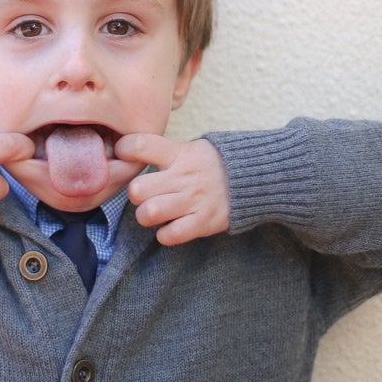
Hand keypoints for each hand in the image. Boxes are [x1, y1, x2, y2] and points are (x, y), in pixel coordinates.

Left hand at [115, 135, 229, 245]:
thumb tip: (127, 153)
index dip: (125, 150)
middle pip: (137, 189)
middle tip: (144, 195)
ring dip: (146, 216)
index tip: (125, 155)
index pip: (140, 145)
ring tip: (154, 212)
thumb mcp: (190, 148)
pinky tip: (170, 226)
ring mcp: (194, 200)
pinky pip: (170, 235)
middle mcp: (183, 176)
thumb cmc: (212, 163)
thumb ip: (162, 151)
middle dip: (135, 194)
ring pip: (149, 213)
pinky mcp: (204, 222)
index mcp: (178, 153)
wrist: (256, 178)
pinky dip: (165, 234)